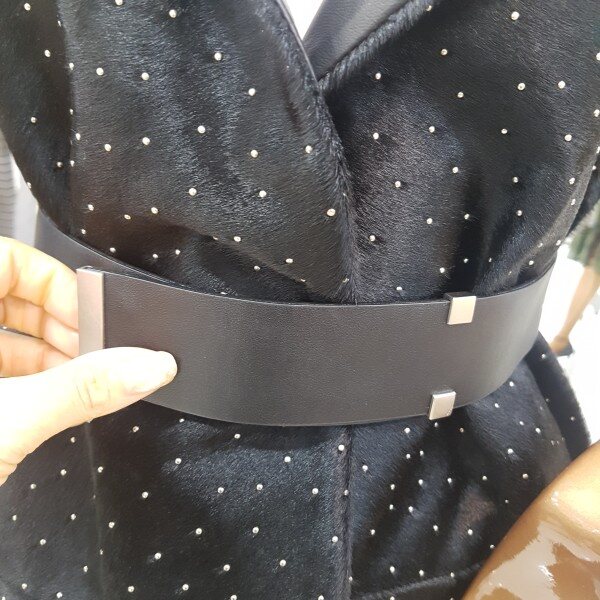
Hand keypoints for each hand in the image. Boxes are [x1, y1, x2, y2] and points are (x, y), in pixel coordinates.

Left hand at [0, 236, 176, 485]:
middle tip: (94, 352)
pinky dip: (30, 378)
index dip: (56, 281)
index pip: (9, 257)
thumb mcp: (10, 420)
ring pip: (6, 334)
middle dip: (61, 326)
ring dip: (48, 356)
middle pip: (12, 296)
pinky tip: (53, 400)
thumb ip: (83, 390)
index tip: (94, 315)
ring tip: (80, 382)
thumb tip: (153, 364)